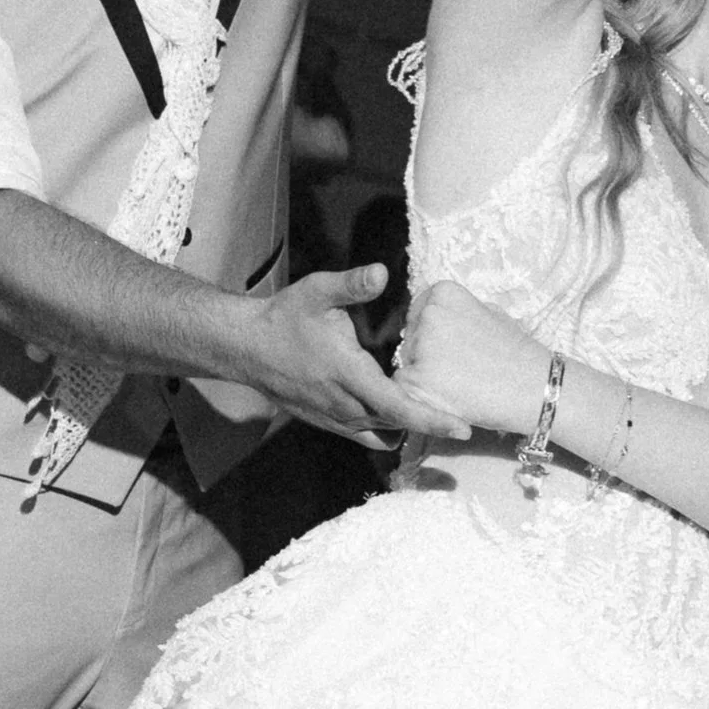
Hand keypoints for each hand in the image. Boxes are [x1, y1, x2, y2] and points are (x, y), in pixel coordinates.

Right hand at [240, 264, 469, 450]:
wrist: (246, 347)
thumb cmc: (284, 318)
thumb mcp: (316, 292)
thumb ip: (351, 285)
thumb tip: (382, 273)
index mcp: (347, 374)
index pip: (397, 407)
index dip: (430, 419)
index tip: (461, 427)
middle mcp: (344, 404)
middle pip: (397, 425)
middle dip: (430, 424)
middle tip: (461, 414)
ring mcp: (335, 418)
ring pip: (383, 434)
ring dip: (408, 426)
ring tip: (435, 413)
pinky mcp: (328, 423)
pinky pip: (366, 436)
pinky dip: (388, 429)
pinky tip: (400, 413)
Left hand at [393, 281, 554, 443]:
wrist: (535, 387)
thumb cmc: (516, 353)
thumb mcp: (488, 312)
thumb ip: (454, 311)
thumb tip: (428, 318)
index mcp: (443, 293)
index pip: (419, 314)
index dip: (435, 336)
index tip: (458, 349)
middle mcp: (428, 314)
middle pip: (409, 338)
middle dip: (425, 355)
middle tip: (460, 370)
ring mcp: (420, 347)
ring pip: (406, 364)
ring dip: (423, 377)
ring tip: (460, 384)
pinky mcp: (415, 380)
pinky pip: (403, 390)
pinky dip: (421, 398)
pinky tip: (451, 398)